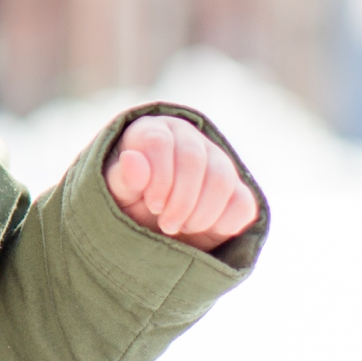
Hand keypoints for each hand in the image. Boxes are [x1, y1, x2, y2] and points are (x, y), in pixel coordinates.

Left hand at [104, 114, 257, 251]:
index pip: (159, 142)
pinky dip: (223, 224)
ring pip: (222, 180)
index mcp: (154, 131)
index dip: (158, 177)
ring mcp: (218, 161)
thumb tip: (130, 159)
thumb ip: (124, 178)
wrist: (154, 229)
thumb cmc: (132, 203)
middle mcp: (189, 139)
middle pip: (193, 159)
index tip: (152, 205)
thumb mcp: (119, 194)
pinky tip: (202, 228)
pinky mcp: (238, 190)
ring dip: (200, 214)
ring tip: (182, 226)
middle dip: (179, 200)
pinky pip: (243, 204)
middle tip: (166, 225)